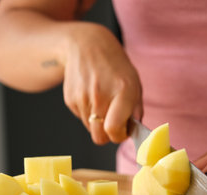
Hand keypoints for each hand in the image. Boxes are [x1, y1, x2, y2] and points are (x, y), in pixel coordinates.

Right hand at [62, 23, 142, 144]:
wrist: (87, 46)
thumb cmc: (115, 67)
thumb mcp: (135, 84)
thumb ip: (136, 111)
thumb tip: (134, 133)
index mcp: (122, 91)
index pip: (113, 129)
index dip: (119, 136)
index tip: (122, 131)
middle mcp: (100, 95)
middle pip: (99, 137)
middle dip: (107, 135)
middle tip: (113, 123)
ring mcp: (82, 97)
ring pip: (90, 129)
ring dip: (98, 122)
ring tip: (103, 102)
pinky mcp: (70, 99)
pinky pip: (81, 118)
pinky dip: (88, 112)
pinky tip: (92, 95)